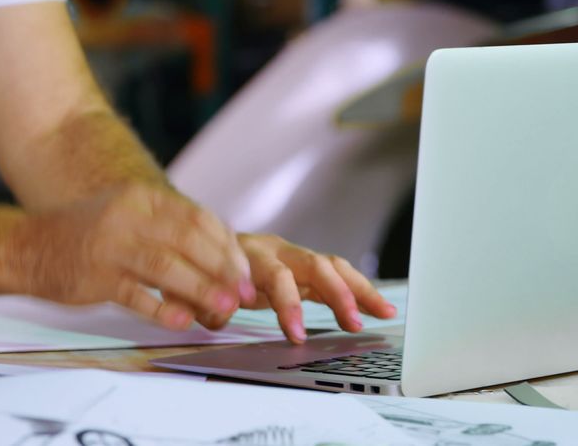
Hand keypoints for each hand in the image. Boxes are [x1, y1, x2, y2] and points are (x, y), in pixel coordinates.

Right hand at [0, 183, 255, 329]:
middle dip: (223, 268)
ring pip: (167, 266)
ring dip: (202, 288)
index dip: (227, 247)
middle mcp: (128, 216)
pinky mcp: (95, 276)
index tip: (245, 272)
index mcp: (143, 198)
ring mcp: (110, 245)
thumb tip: (222, 255)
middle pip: (189, 239)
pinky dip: (162, 308)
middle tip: (244, 294)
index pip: (198, 218)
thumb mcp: (130, 216)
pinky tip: (182, 321)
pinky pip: (135, 295)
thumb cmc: (89, 236)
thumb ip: (170, 230)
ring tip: (224, 308)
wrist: (28, 246)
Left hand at [193, 234, 396, 343]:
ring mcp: (293, 256)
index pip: (277, 276)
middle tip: (353, 324)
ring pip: (332, 267)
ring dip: (359, 291)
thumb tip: (218, 315)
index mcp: (249, 254)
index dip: (289, 305)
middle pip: (315, 265)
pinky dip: (357, 291)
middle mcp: (276, 249)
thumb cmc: (201, 268)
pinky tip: (378, 308)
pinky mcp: (304, 267)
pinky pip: (336, 274)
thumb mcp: (193, 287)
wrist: (203, 242)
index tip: (297, 335)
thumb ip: (205, 304)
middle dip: (338, 295)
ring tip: (384, 313)